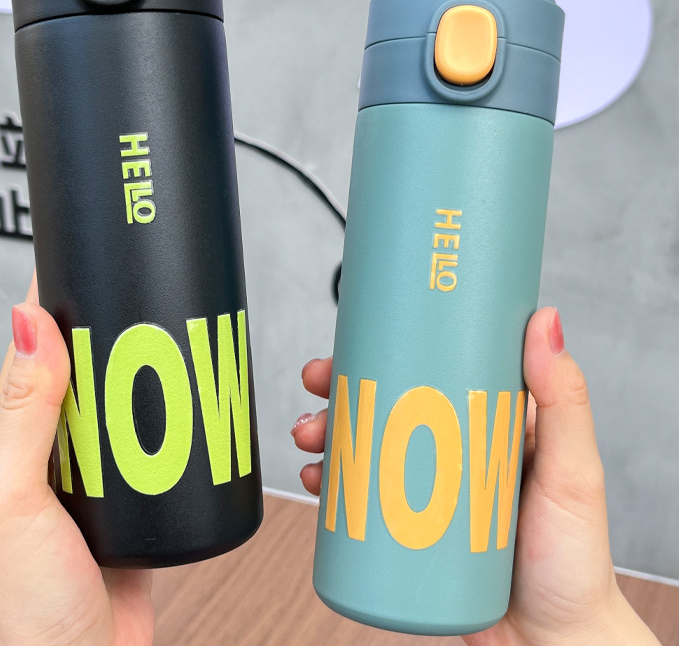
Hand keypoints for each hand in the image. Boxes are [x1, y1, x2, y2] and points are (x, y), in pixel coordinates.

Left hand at [0, 273, 154, 645]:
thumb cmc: (30, 603)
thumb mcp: (17, 498)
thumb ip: (24, 411)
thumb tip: (30, 320)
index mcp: (20, 433)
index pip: (41, 342)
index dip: (63, 294)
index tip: (93, 251)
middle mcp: (61, 443)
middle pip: (97, 361)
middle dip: (123, 321)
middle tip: (155, 282)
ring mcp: (104, 466)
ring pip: (136, 395)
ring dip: (157, 363)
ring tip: (187, 326)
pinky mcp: (143, 491)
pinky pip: (165, 439)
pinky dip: (181, 411)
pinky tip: (201, 394)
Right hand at [292, 308, 658, 645]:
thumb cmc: (575, 562)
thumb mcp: (574, 472)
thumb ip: (564, 401)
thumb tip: (545, 322)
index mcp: (487, 421)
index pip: (430, 368)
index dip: (384, 349)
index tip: (350, 341)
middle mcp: (453, 449)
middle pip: (385, 404)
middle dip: (339, 392)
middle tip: (315, 388)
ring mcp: (429, 490)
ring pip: (366, 446)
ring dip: (327, 434)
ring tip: (310, 440)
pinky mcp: (409, 530)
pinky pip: (361, 497)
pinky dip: (331, 483)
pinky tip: (317, 482)